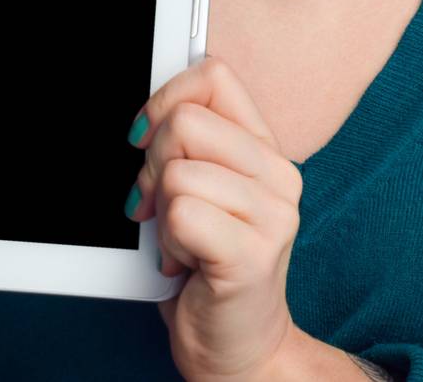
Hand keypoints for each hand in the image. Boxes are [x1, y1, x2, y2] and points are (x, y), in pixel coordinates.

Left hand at [125, 54, 304, 381]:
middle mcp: (279, 175)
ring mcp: (273, 215)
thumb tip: (146, 116)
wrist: (238, 345)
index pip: (214, 76)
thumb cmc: (209, 264)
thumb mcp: (204, 191)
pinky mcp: (253, 254)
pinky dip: (167, 242)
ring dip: (161, 211)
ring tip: (180, 240)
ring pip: (178, 171)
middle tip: (157, 204)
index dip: (165, 99)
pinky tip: (185, 262)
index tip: (143, 136)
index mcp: (265, 149)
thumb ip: (190, 146)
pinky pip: (181, 214)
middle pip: (186, 122)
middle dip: (151, 164)